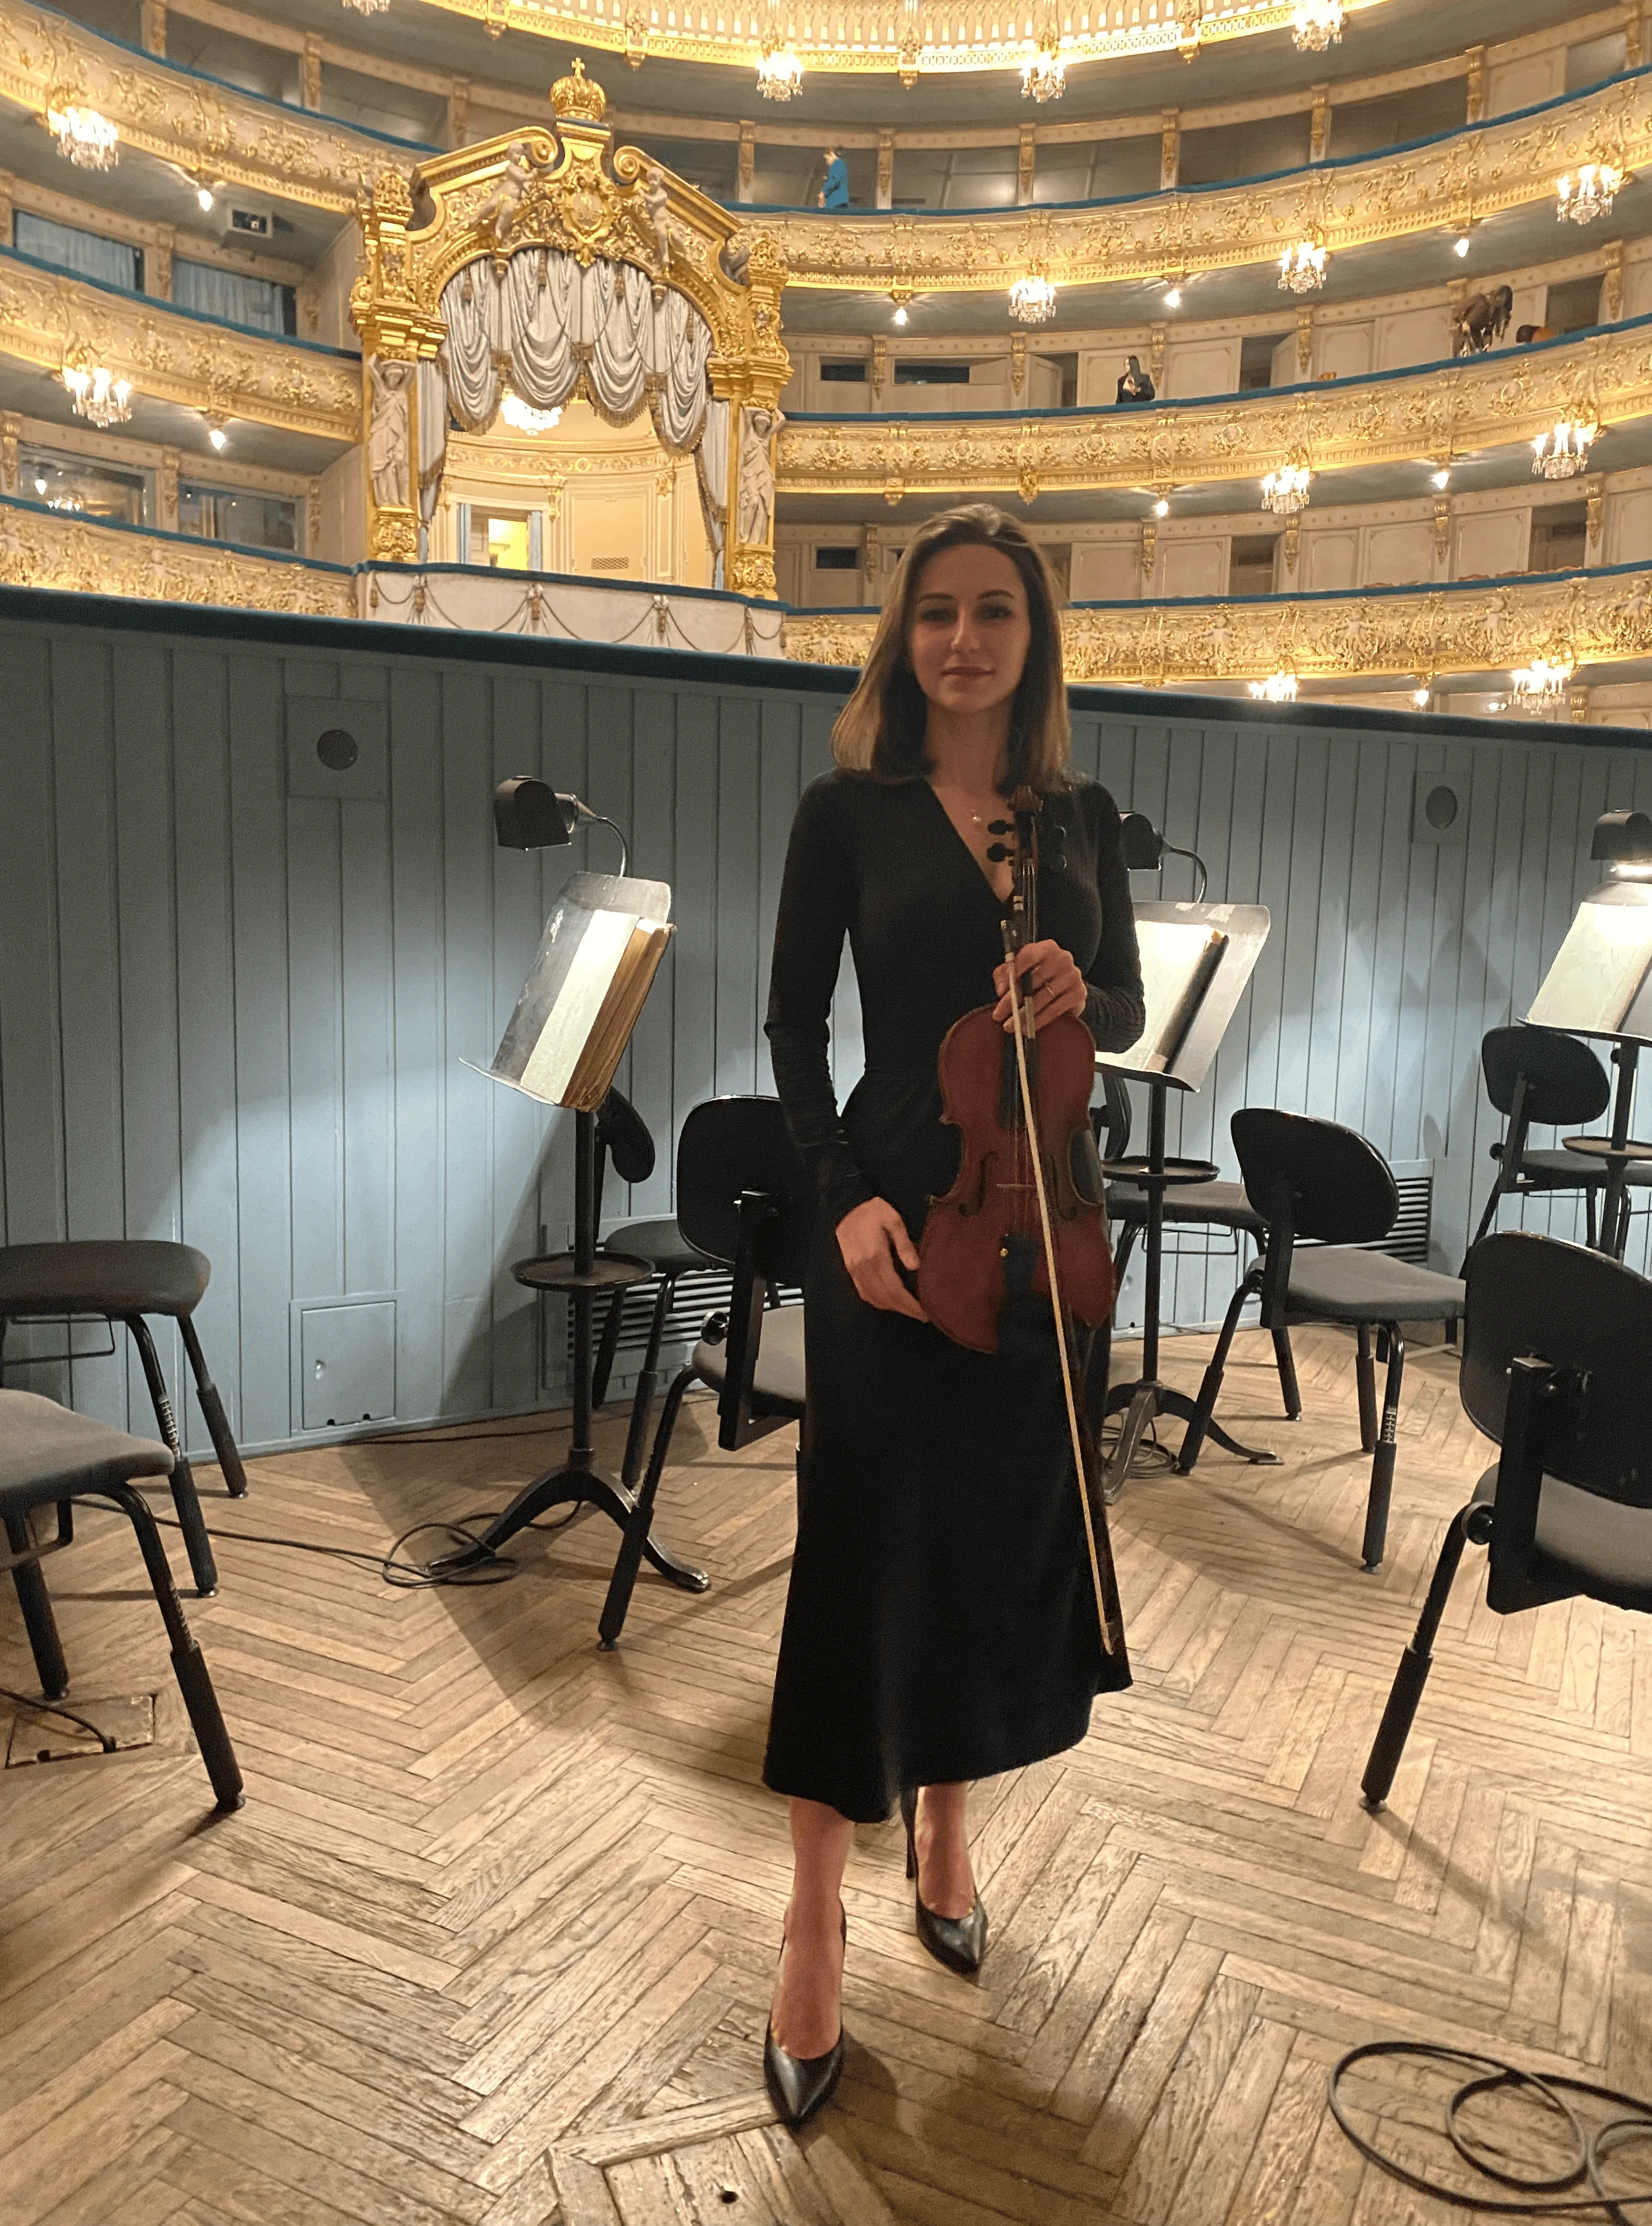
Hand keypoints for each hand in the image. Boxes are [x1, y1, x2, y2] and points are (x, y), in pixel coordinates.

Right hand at [835, 1197, 926, 1319]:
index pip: (894, 1289)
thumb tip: (915, 1266)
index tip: (924, 1312)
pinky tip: (889, 1302)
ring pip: (874, 1298)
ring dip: (892, 1308)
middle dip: (904, 1309)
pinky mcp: (850, 1270)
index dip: (909, 1304)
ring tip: (909, 1310)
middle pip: (885, 1298)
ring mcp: (854, 1270)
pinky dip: (878, 1302)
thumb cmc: (872, 1212)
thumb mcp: (893, 1220)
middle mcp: (863, 1267)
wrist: (846, 1207)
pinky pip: (864, 1293)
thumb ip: (904, 1244)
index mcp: (875, 1256)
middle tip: (922, 1315)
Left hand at [993, 939, 1087, 1033]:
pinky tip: (1027, 1028)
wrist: (1064, 988)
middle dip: (1013, 1000)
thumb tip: (1001, 990)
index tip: (1000, 991)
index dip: (1013, 973)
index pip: (1028, 956)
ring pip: (1044, 997)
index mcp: (1046, 947)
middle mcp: (1063, 958)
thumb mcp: (1018, 970)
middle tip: (999, 1015)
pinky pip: (1056, 1009)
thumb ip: (1004, 974)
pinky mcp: (1079, 993)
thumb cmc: (1036, 976)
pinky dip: (1039, 1020)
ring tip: (1011, 1026)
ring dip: (1025, 1014)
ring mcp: (1073, 975)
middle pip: (1034, 979)